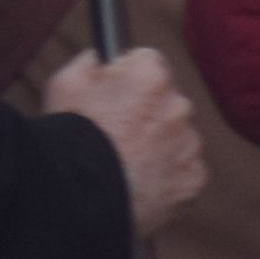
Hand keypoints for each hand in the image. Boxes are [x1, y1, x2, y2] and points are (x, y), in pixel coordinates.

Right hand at [45, 48, 205, 235]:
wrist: (78, 201)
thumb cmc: (69, 140)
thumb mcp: (65, 83)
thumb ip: (91, 60)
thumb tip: (102, 57)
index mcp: (151, 75)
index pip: (147, 64)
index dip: (127, 83)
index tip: (114, 100)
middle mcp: (178, 104)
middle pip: (165, 102)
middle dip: (146, 115)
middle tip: (117, 139)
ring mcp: (189, 143)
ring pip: (177, 137)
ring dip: (159, 147)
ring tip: (125, 167)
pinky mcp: (193, 179)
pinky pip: (183, 172)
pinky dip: (167, 179)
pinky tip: (140, 186)